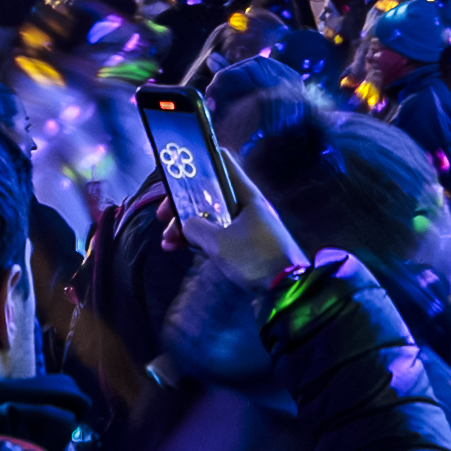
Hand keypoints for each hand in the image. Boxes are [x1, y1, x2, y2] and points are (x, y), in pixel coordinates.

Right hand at [165, 121, 295, 293]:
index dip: (198, 161)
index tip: (175, 171)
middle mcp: (246, 205)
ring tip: (167, 241)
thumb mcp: (219, 243)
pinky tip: (177, 248)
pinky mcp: (244, 245)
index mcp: (246, 194)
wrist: (287, 289)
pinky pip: (216, 235)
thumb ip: (196, 229)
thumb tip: (186, 225)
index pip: (222, 162)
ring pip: (210, 217)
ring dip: (187, 226)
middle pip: (209, 194)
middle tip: (163, 216)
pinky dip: (198, 239)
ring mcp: (246, 225)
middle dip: (183, 203)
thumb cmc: (256, 258)